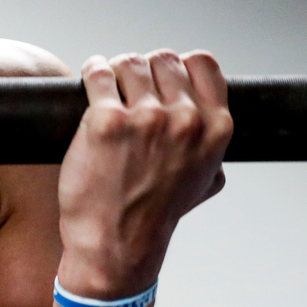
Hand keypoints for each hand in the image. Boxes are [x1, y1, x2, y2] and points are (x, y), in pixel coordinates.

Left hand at [56, 49, 232, 298]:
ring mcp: (145, 118)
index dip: (178, 66)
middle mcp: (185, 119)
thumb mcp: (203, 182)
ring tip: (107, 87)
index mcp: (215, 128)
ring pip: (130, 63)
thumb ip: (211, 149)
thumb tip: (208, 122)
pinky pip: (98, 74)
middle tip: (126, 87)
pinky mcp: (106, 122)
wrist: (116, 247)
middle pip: (162, 60)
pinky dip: (93, 72)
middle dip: (143, 70)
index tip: (159, 78)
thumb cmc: (153, 218)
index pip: (202, 63)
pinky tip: (91, 78)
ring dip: (116, 71)